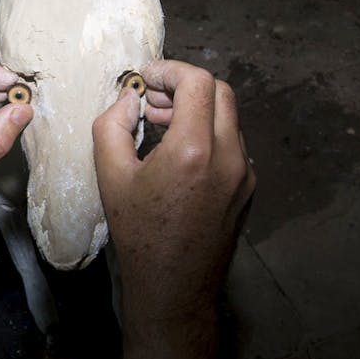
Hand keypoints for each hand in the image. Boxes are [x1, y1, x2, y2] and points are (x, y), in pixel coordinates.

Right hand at [92, 59, 255, 358]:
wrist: (175, 288)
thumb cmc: (138, 234)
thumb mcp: (110, 176)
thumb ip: (113, 125)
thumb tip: (128, 97)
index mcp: (194, 149)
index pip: (198, 81)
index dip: (170, 70)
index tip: (144, 80)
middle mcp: (229, 156)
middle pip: (220, 91)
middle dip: (185, 86)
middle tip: (152, 100)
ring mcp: (245, 173)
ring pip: (228, 117)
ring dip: (197, 109)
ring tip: (161, 124)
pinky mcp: (248, 187)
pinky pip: (231, 143)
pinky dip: (207, 133)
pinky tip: (179, 153)